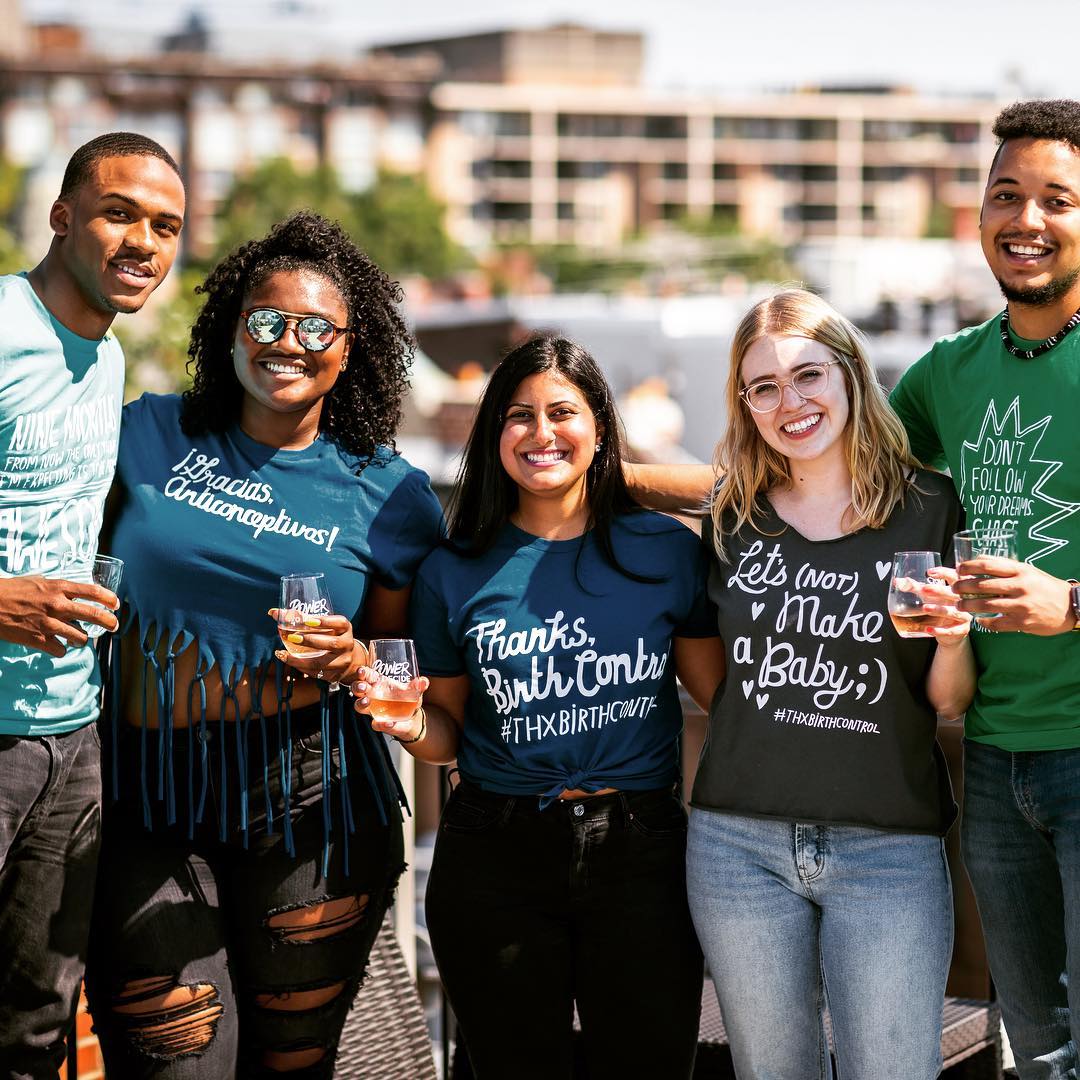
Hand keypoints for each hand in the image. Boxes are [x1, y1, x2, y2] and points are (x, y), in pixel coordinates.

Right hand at [0, 575, 118, 656]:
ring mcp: (48, 623)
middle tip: (114, 626)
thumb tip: (78, 592)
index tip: (116, 604)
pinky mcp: (38, 640)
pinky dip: (62, 650)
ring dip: (83, 639)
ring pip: (80, 637)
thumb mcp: (40, 582)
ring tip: (79, 638)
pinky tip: (57, 645)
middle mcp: (57, 605)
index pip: (93, 591)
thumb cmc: (14, 590)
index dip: (109, 598)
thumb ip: (59, 588)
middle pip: (94, 615)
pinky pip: (61, 650)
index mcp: (59, 588)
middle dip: (109, 622)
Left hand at [269, 610, 367, 683]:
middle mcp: (347, 644)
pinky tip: (288, 661)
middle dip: (310, 641)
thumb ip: (299, 618)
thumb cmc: (329, 636)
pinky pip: (315, 673)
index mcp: (345, 629)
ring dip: (300, 660)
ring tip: (284, 654)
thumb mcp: (322, 626)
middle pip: (331, 643)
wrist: (347, 658)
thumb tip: (272, 612)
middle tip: (292, 637)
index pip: (340, 623)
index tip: (308, 621)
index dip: (326, 621)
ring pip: (321, 663)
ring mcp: (342, 661)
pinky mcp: (334, 675)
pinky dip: (300, 667)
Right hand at [352, 666, 429, 741]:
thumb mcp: (415, 691)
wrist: (413, 718)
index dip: (362, 672)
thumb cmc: (409, 699)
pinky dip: (381, 724)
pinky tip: (389, 723)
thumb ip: (419, 686)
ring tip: (366, 702)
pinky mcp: (379, 723)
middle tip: (363, 687)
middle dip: (358, 686)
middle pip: (358, 689)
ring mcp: (373, 709)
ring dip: (361, 703)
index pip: (366, 675)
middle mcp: (372, 695)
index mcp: (379, 683)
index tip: (362, 670)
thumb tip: (423, 681)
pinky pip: (376, 724)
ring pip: (359, 706)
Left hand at [919, 567, 971, 646]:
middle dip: (939, 591)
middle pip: (954, 594)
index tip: (930, 572)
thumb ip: (916, 588)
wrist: (951, 632)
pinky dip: (940, 630)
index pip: (955, 577)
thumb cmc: (941, 608)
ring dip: (939, 610)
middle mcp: (963, 601)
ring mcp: (964, 616)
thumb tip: (897, 582)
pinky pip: (951, 630)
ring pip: (954, 612)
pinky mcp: (962, 630)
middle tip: (924, 589)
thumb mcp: (930, 597)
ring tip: (925, 608)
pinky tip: (928, 629)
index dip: (944, 573)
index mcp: (957, 590)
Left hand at [953, 557, 1074, 634]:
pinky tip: (978, 620)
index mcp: (1020, 571)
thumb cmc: (1044, 586)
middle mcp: (1020, 586)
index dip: (968, 567)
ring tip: (960, 605)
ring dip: (968, 606)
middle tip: (953, 589)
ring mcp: (1021, 605)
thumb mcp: (1028, 571)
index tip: (958, 569)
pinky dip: (984, 622)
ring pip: (985, 605)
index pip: (987, 565)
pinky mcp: (1023, 622)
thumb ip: (1004, 566)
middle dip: (962, 587)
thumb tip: (978, 559)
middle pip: (982, 585)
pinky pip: (996, 623)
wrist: (1070, 606)